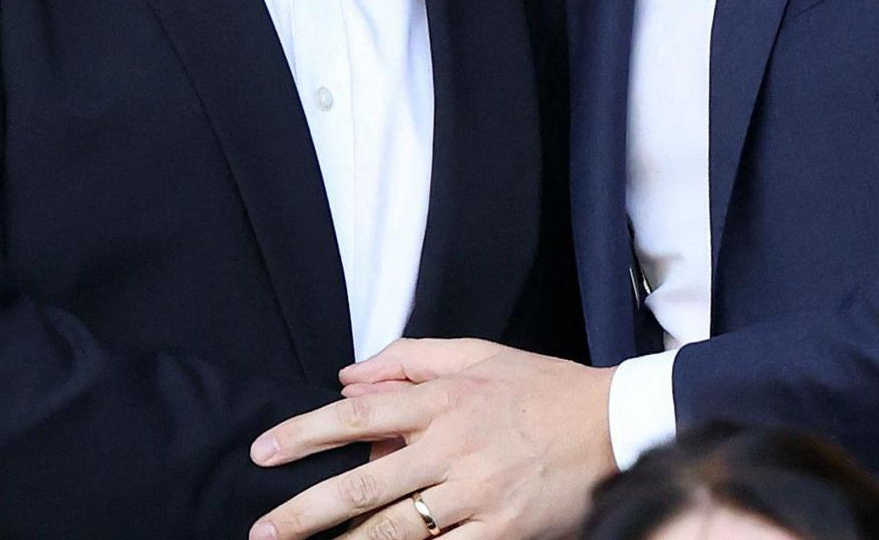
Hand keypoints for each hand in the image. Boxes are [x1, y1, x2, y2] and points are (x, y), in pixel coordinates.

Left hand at [249, 339, 614, 539]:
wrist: (614, 425)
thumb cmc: (541, 389)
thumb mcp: (477, 355)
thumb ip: (410, 359)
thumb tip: (347, 374)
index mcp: (444, 400)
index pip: (358, 414)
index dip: (304, 433)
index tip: (263, 453)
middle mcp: (454, 446)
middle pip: (364, 482)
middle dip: (305, 511)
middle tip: (263, 530)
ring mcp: (478, 493)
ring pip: (395, 529)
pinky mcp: (503, 531)